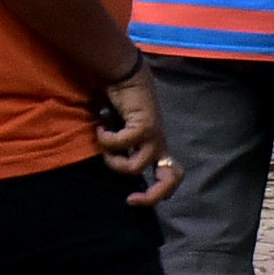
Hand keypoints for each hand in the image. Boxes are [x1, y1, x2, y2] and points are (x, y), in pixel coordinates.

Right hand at [94, 67, 175, 205]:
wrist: (124, 76)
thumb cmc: (119, 104)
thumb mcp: (120, 134)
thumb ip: (121, 150)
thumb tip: (111, 165)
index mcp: (155, 147)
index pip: (172, 175)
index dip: (159, 193)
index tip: (133, 198)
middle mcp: (159, 144)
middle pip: (169, 180)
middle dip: (150, 196)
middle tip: (130, 198)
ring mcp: (154, 136)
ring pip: (134, 168)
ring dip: (112, 159)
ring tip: (104, 140)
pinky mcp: (145, 126)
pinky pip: (120, 145)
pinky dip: (106, 138)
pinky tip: (101, 125)